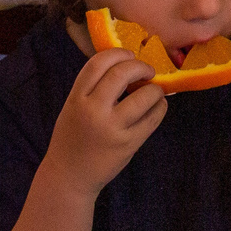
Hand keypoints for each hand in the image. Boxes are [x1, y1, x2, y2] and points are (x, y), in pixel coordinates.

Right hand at [45, 47, 165, 193]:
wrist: (69, 176)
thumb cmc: (72, 139)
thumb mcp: (73, 108)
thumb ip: (92, 89)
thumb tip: (125, 66)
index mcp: (76, 98)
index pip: (98, 63)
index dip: (118, 53)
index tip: (129, 56)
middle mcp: (93, 110)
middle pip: (122, 73)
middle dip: (140, 66)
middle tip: (148, 71)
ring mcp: (112, 128)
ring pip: (144, 96)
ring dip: (155, 89)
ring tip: (155, 91)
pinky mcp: (128, 144)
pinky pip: (152, 119)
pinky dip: (160, 108)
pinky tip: (158, 106)